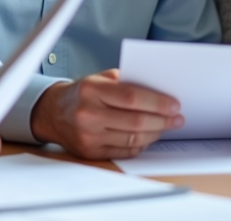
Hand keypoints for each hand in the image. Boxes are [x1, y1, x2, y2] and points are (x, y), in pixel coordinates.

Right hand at [30, 69, 182, 159]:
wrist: (53, 113)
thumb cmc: (82, 93)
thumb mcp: (99, 78)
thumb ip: (126, 81)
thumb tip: (159, 90)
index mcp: (91, 90)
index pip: (132, 97)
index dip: (157, 102)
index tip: (174, 104)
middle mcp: (88, 114)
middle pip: (136, 121)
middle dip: (162, 120)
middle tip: (177, 118)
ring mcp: (88, 136)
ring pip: (133, 138)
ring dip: (155, 133)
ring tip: (166, 126)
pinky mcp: (90, 152)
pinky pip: (125, 151)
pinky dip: (141, 144)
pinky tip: (149, 136)